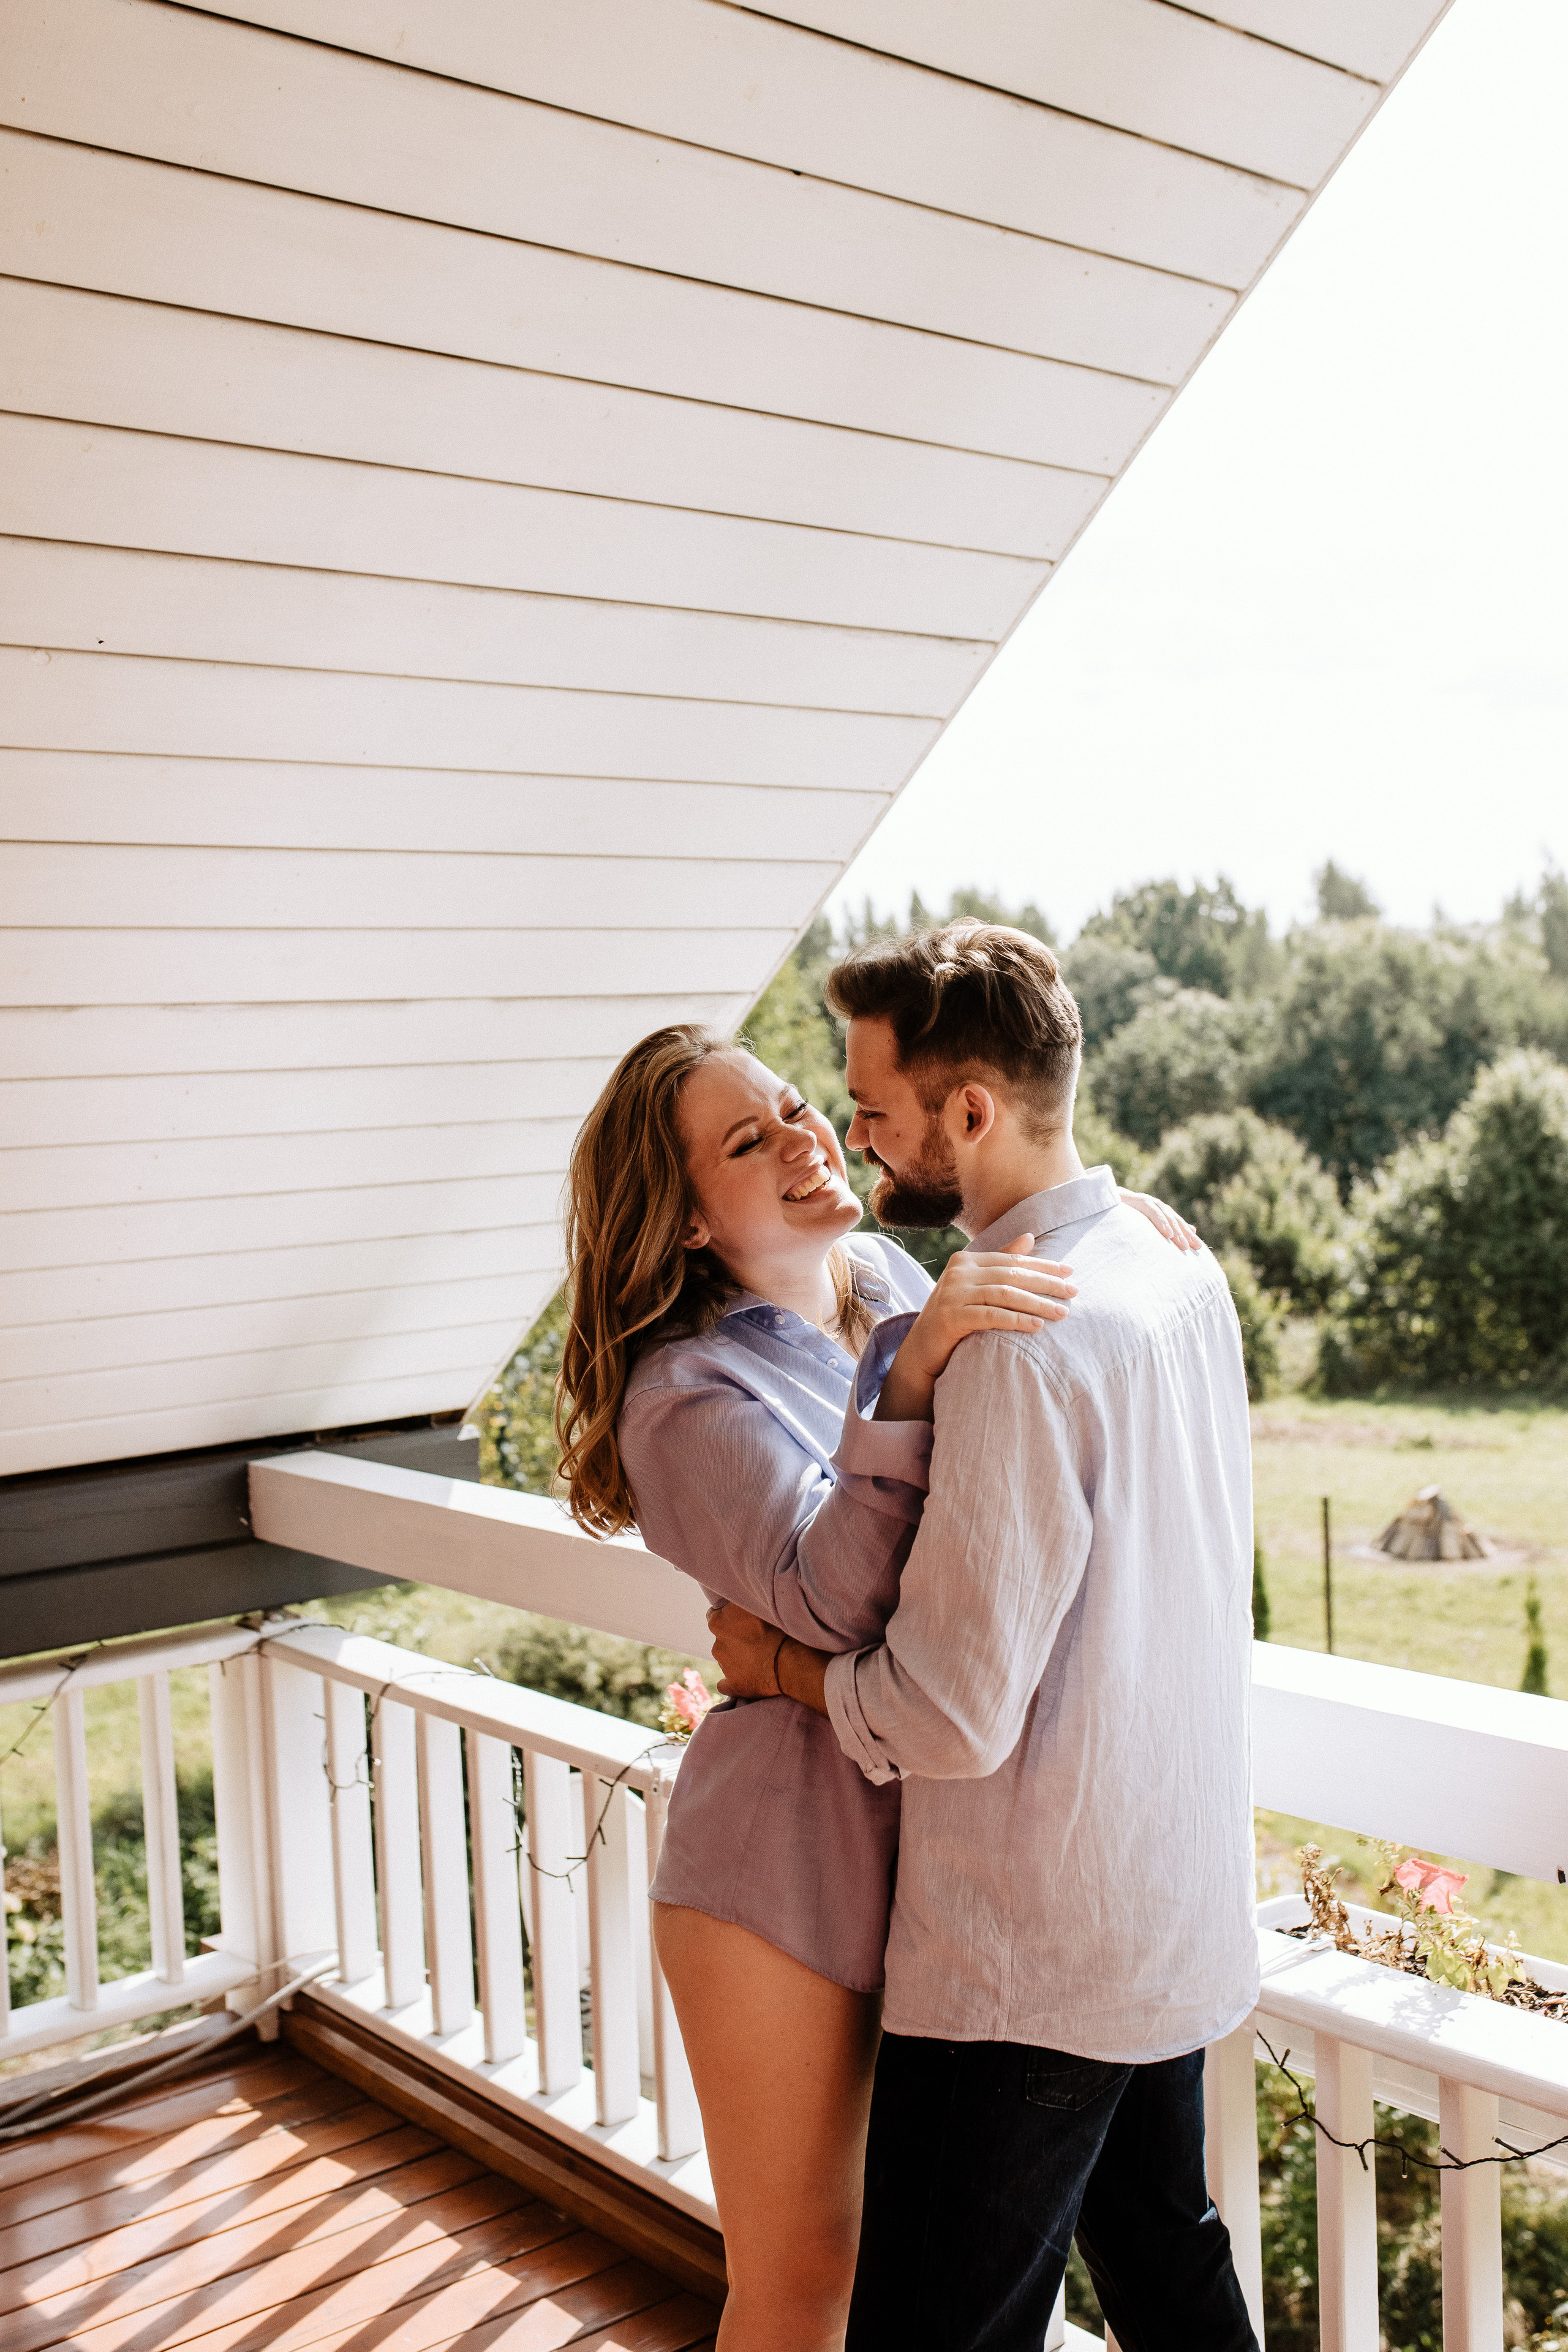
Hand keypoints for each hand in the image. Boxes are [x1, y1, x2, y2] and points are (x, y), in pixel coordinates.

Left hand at [707, 1603, 831, 1714]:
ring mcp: (723, 1667)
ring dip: (738, 1657)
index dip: (729, 1617)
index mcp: (718, 1622)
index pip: (715, 1616)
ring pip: (727, 1659)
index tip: (742, 1620)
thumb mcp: (758, 1605)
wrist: (789, 1660)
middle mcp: (716, 1644)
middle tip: (755, 1638)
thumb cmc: (777, 1628)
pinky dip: (735, 1680)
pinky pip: (726, 1683)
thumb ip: (742, 1605)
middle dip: (734, 1638)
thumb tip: (737, 1604)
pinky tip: (748, 1677)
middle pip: (723, 1639)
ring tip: (759, 1657)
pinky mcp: (731, 1685)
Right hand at [876, 1233, 1074, 1421]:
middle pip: (1011, 1275)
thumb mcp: (976, 1285)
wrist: (922, 1348)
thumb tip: (1030, 1236)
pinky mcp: (951, 1317)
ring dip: (1037, 1303)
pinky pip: (991, 1316)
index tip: (1070, 1272)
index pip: (1012, 1260)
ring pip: (1004, 1294)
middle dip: (1046, 1284)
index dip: (1043, 1265)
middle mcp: (958, 1272)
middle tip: (1074, 1292)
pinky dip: (1017, 1320)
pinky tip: (1037, 1325)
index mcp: (966, 1259)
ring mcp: (953, 1294)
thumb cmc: (955, 1315)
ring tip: (1062, 1312)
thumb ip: (1000, 1261)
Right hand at [1119, 1191, 1202, 1249]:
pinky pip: (1152, 1211)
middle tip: (1196, 1247)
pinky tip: (1168, 1234)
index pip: (1176, 1222)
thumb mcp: (1138, 1225)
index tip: (1198, 1247)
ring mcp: (1146, 1201)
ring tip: (1182, 1243)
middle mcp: (1154, 1204)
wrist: (1099, 1200)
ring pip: (1166, 1215)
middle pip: (1174, 1219)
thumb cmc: (1118, 1215)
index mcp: (1156, 1211)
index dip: (1186, 1233)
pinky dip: (1161, 1222)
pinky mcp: (1137, 1200)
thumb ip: (1155, 1228)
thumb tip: (1178, 1235)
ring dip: (1175, 1229)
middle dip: (1185, 1233)